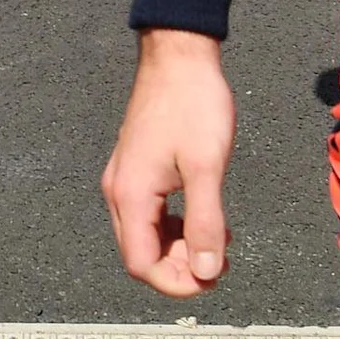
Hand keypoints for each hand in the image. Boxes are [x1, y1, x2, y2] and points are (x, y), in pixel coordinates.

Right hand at [104, 28, 233, 295]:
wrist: (179, 56)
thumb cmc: (192, 104)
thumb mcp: (206, 166)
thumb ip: (206, 223)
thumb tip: (205, 271)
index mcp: (131, 194)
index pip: (141, 264)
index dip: (175, 282)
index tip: (211, 278)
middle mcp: (119, 191)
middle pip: (140, 254)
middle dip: (180, 266)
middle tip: (219, 258)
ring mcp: (125, 178)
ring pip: (146, 235)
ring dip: (180, 247)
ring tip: (217, 238)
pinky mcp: (136, 168)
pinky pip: (150, 214)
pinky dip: (176, 226)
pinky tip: (204, 216)